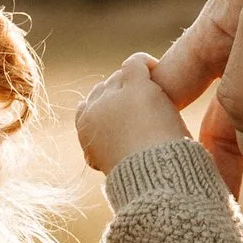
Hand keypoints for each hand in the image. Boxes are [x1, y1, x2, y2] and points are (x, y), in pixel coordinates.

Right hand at [73, 51, 189, 175]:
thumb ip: (102, 151)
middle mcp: (94, 109)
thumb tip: (95, 157)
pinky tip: (157, 71)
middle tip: (147, 111)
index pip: (88, 105)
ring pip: (122, 77)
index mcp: (85, 129)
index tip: (127, 119)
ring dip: (138, 84)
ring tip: (156, 98)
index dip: (108, 107)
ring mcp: (113, 96)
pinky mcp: (134, 87)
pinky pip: (135, 63)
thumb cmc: (139, 178)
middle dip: (124, 95)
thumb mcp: (109, 166)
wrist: (153, 178)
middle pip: (107, 88)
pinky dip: (145, 63)